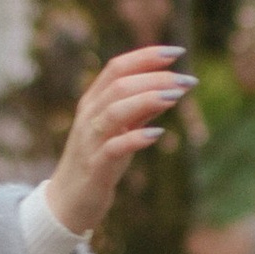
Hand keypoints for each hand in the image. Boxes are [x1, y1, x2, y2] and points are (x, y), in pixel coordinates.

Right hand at [46, 46, 189, 240]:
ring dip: (147, 100)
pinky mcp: (94, 167)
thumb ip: (140, 109)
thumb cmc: (98, 161)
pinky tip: (158, 134)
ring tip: (176, 96)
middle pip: (118, 85)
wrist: (68, 202)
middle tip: (186, 80)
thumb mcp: (121, 130)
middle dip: (154, 78)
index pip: (116, 67)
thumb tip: (170, 87)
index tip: (177, 51)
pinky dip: (136, 138)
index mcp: (93, 101)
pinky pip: (113, 148)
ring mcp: (89, 141)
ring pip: (114, 111)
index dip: (146, 56)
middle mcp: (88, 116)